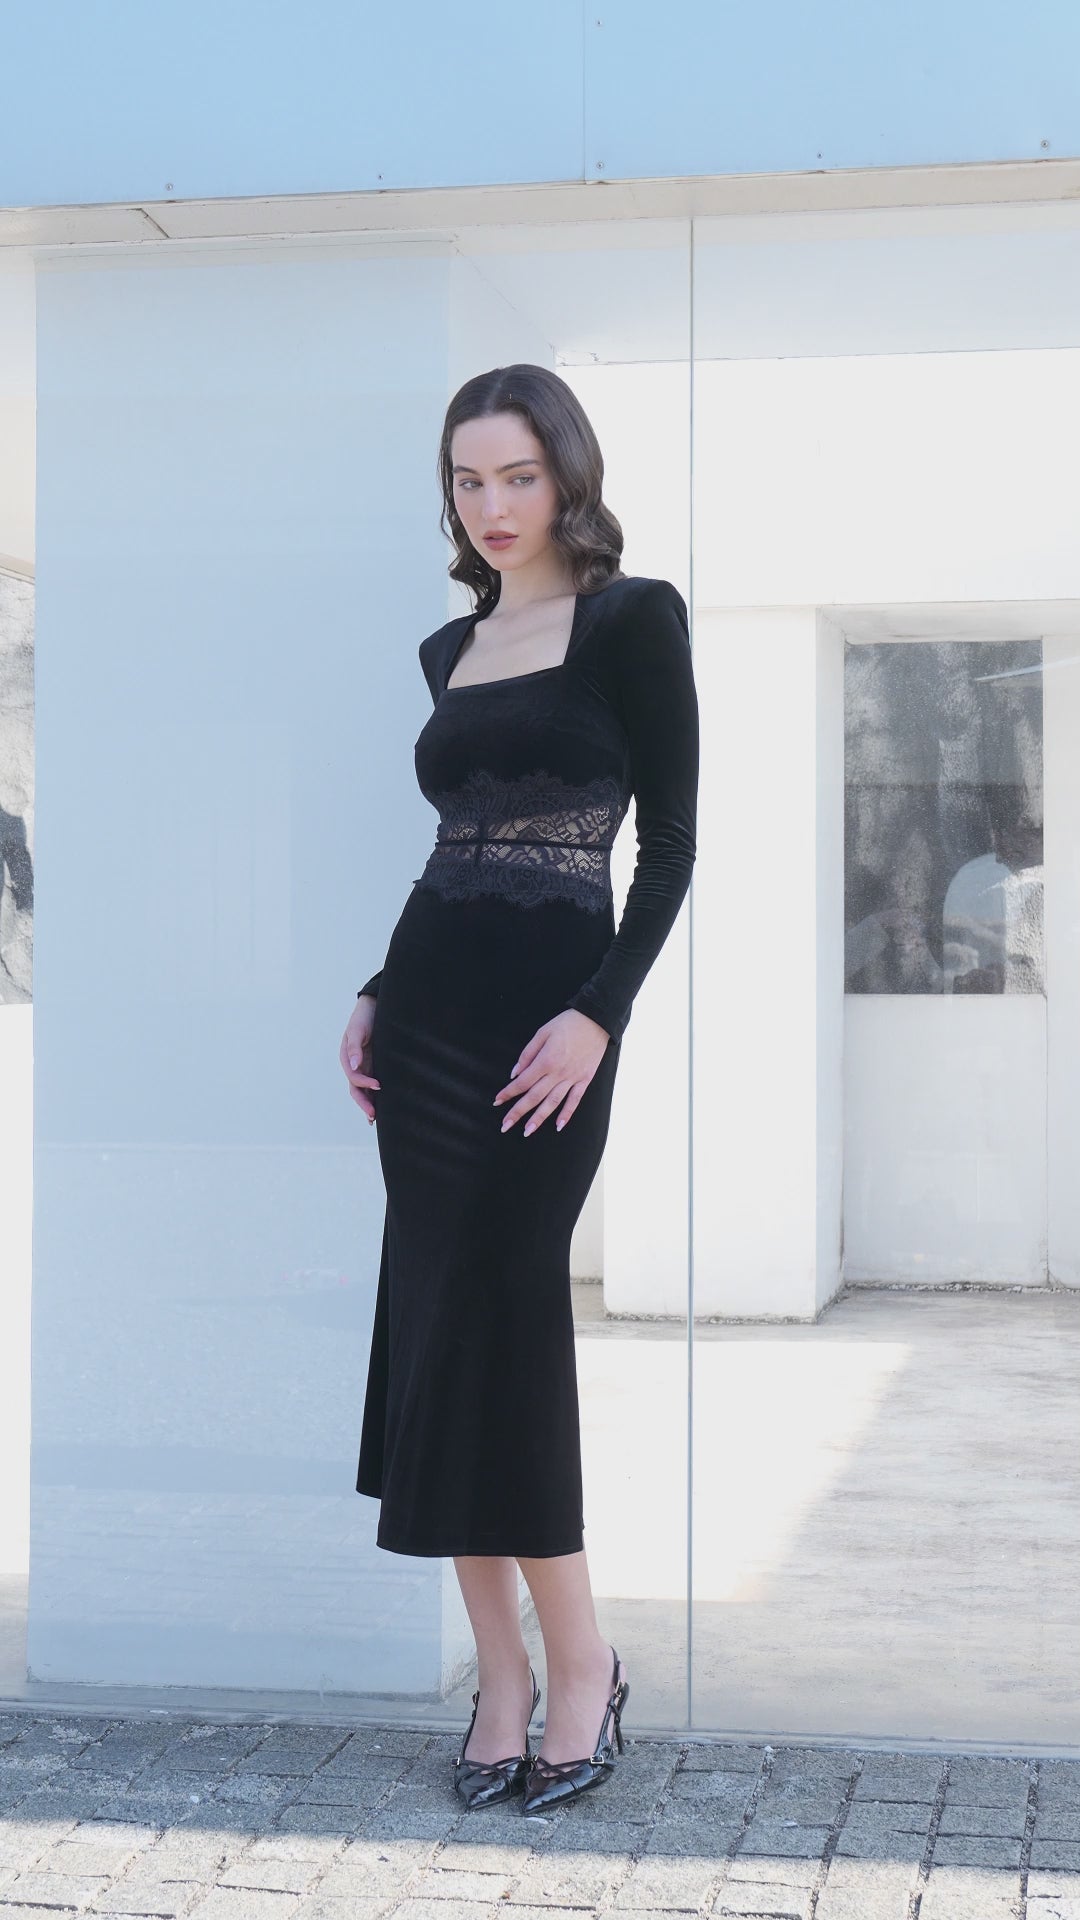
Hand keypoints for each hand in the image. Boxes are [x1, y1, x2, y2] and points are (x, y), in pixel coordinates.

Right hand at [340, 996, 381, 1123]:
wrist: (374, 1006)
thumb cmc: (364, 1017)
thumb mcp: (357, 1030)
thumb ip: (354, 1047)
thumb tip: (353, 1066)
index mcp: (347, 1058)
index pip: (354, 1078)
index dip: (365, 1083)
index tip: (379, 1086)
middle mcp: (355, 1065)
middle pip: (357, 1089)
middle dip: (364, 1104)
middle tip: (373, 1117)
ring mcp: (365, 1066)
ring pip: (364, 1090)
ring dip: (369, 1104)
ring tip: (376, 1119)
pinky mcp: (375, 1065)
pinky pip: (373, 1084)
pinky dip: (375, 1096)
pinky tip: (383, 1106)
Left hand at [492, 1009, 610, 1136]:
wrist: (596, 1020)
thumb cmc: (567, 1024)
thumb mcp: (542, 1032)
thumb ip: (527, 1054)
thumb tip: (515, 1073)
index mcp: (545, 1061)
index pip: (522, 1082)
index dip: (508, 1093)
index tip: (497, 1101)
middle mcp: (558, 1073)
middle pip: (534, 1097)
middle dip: (518, 1112)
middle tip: (505, 1126)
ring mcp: (573, 1078)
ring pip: (553, 1103)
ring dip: (539, 1119)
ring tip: (527, 1131)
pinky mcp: (585, 1079)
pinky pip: (575, 1100)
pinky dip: (567, 1114)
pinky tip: (559, 1126)